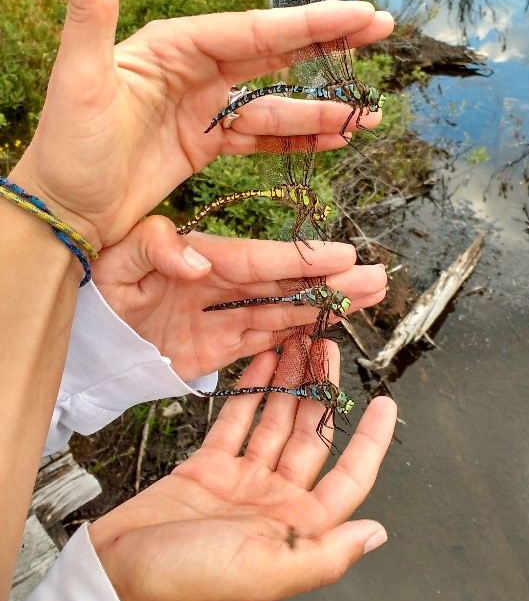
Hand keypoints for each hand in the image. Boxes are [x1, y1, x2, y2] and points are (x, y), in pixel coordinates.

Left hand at [11, 0, 393, 251]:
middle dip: (329, 46)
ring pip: (274, 102)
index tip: (360, 16)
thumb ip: (91, 5)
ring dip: (321, 108)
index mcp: (171, 45)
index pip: (253, 29)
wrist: (61, 210)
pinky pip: (259, 138)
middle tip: (382, 31)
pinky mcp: (203, 145)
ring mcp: (201, 108)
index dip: (310, 24)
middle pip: (274, 52)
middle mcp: (192, 69)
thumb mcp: (80, 76)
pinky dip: (295, 140)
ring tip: (369, 115)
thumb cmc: (66, 147)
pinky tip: (331, 141)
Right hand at [89, 345, 396, 600]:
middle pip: (309, 438)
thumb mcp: (267, 571)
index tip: (385, 404)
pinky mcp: (207, 468)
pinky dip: (250, 392)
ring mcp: (241, 482)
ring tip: (299, 344)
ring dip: (289, 385)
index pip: (349, 477)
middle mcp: (275, 502)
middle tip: (328, 349)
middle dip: (322, 392)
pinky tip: (262, 365)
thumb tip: (377, 533)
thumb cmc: (191, 583)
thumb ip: (326, 554)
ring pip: (274, 423)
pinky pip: (236, 422)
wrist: (118, 580)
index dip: (370, 440)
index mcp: (297, 528)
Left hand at [92, 216, 386, 380]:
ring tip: (365, 300)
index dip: (300, 261)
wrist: (81, 338)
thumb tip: (197, 260)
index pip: (257, 260)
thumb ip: (154, 249)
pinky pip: (260, 342)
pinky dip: (293, 338)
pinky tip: (324, 331)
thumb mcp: (114, 261)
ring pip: (280, 312)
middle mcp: (217, 286)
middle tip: (375, 279)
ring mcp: (218, 319)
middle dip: (330, 283)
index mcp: (197, 259)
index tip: (342, 257)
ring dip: (323, 308)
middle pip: (282, 284)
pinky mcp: (213, 351)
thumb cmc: (95, 291)